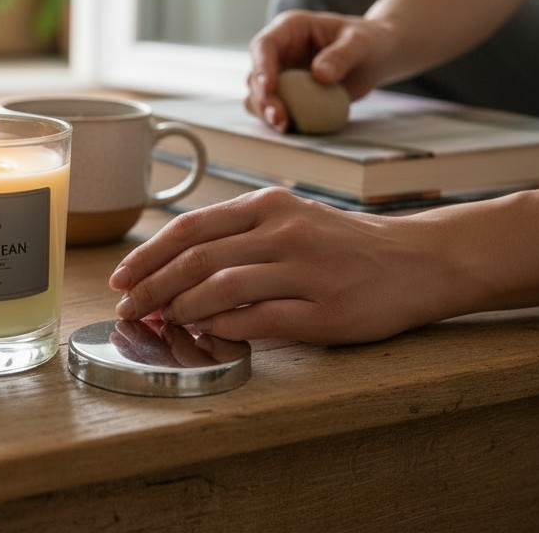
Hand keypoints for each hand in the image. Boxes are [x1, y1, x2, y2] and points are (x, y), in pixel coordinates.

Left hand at [108, 188, 444, 344]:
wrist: (418, 260)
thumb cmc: (340, 243)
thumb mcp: (288, 219)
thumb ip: (236, 237)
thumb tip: (170, 270)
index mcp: (269, 205)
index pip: (190, 229)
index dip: (147, 256)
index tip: (120, 278)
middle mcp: (285, 232)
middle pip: (197, 260)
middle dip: (152, 287)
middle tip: (128, 308)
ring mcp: (307, 271)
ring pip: (221, 289)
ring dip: (182, 309)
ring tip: (163, 322)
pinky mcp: (326, 311)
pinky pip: (259, 321)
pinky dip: (223, 328)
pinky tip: (206, 333)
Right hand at [246, 10, 395, 130]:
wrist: (376, 57)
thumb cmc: (370, 41)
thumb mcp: (361, 43)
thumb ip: (342, 56)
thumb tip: (320, 75)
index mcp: (290, 28)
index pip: (265, 45)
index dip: (261, 66)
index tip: (269, 88)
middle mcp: (280, 50)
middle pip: (256, 74)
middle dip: (262, 98)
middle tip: (279, 118)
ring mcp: (281, 72)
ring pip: (258, 94)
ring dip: (265, 111)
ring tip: (283, 127)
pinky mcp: (288, 92)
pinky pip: (275, 107)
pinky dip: (278, 119)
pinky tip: (292, 129)